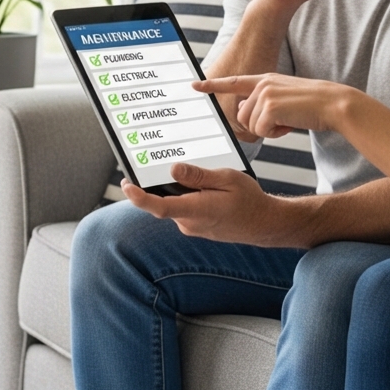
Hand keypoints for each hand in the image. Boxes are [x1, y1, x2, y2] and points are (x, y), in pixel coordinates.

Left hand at [122, 164, 281, 244]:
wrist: (263, 224)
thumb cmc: (249, 200)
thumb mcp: (227, 178)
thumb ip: (199, 176)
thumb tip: (173, 170)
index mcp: (198, 210)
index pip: (160, 207)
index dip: (139, 198)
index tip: (127, 185)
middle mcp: (190, 223)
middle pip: (161, 202)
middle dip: (154, 185)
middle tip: (147, 162)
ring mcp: (191, 227)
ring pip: (172, 204)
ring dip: (172, 190)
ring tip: (185, 171)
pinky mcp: (194, 226)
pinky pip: (180, 208)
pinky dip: (182, 196)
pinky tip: (196, 185)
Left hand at [194, 74, 348, 137]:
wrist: (333, 104)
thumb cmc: (313, 106)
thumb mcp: (285, 99)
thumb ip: (265, 102)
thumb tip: (247, 114)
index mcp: (265, 79)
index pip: (234, 81)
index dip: (213, 84)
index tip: (195, 85)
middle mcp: (262, 84)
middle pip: (242, 116)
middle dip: (259, 126)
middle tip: (282, 123)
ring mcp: (264, 94)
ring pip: (250, 125)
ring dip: (268, 130)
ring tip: (288, 121)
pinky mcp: (269, 106)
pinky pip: (260, 131)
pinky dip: (275, 134)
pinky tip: (290, 125)